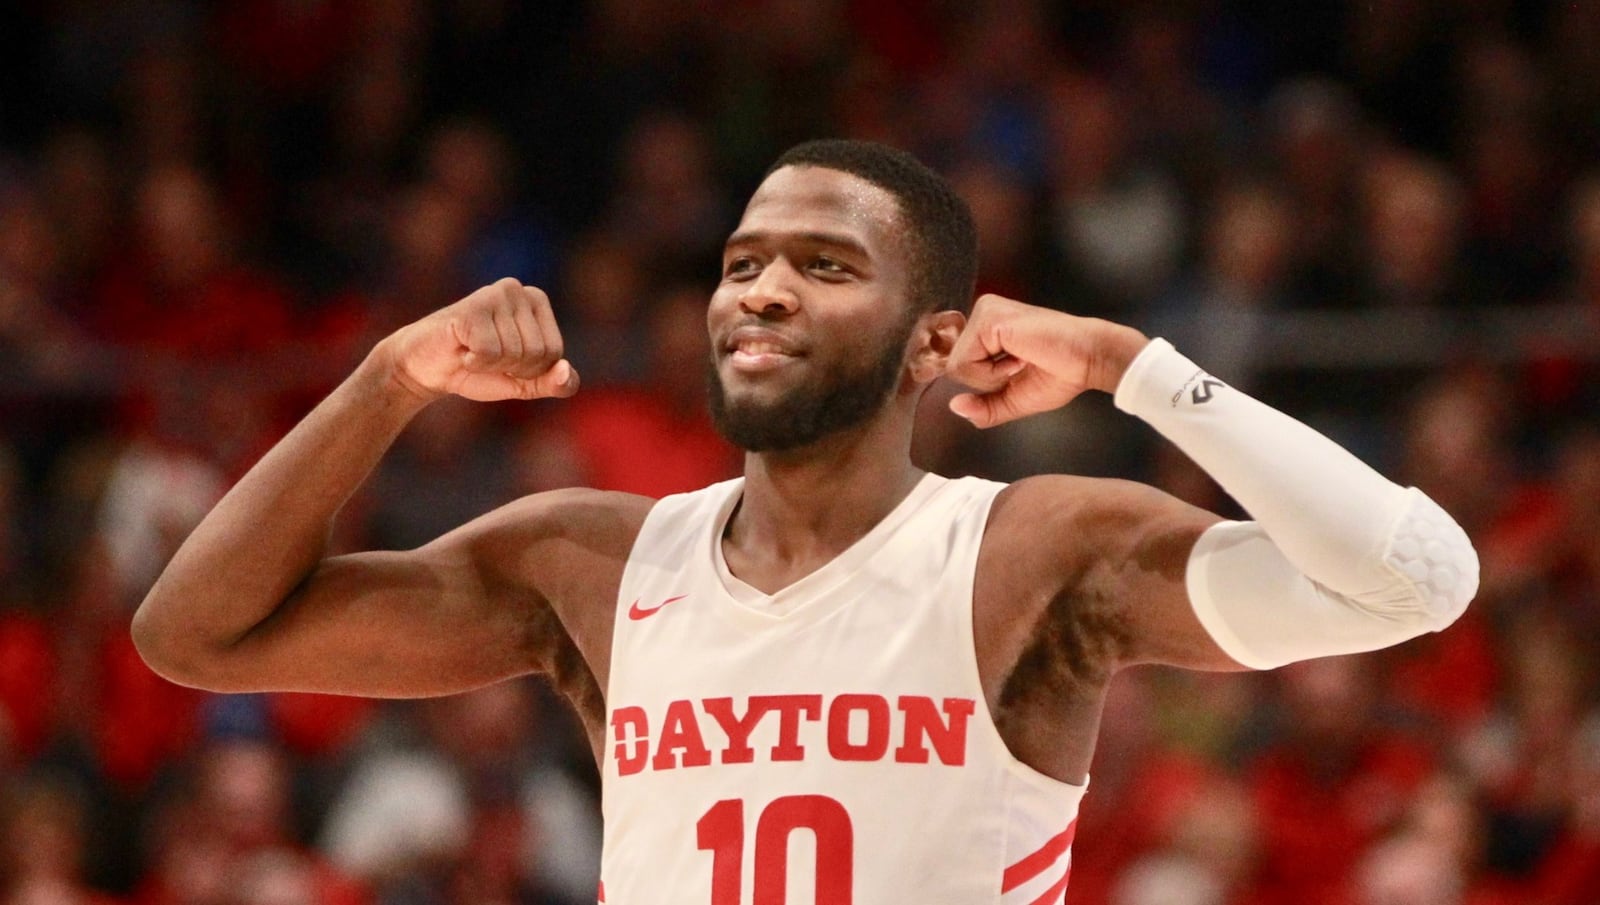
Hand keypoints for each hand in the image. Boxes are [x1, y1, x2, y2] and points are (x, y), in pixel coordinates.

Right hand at [383, 278, 579, 402]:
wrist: (426, 367)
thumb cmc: (477, 369)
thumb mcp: (523, 382)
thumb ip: (553, 383)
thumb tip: (567, 371)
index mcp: (537, 300)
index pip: (554, 353)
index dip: (528, 371)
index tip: (504, 361)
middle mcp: (518, 289)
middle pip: (537, 353)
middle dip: (509, 368)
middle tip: (484, 356)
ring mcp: (494, 294)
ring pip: (513, 353)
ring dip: (488, 365)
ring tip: (470, 350)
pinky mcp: (471, 307)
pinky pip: (489, 352)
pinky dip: (473, 362)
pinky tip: (460, 349)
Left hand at [944, 294, 1147, 427]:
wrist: (1090, 358)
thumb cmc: (1060, 373)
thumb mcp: (1013, 398)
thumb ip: (984, 407)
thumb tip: (954, 407)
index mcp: (988, 326)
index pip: (959, 365)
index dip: (982, 382)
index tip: (1017, 371)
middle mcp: (983, 312)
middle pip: (954, 367)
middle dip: (988, 381)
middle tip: (1022, 365)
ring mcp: (984, 311)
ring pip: (957, 366)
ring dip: (991, 377)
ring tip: (1023, 359)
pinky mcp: (988, 318)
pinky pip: (965, 364)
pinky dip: (992, 373)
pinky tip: (1021, 356)